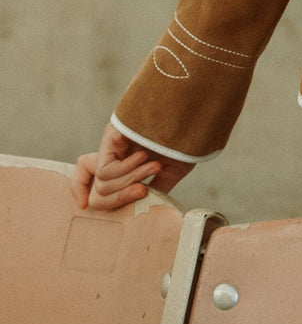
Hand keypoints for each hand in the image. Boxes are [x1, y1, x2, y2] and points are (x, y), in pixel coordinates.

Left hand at [72, 123, 193, 210]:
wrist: (193, 115)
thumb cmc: (187, 139)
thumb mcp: (172, 171)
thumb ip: (154, 189)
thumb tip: (138, 209)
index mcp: (127, 160)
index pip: (93, 182)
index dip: (89, 197)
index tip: (85, 206)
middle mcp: (115, 152)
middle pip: (96, 191)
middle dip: (118, 199)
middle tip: (143, 190)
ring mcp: (112, 144)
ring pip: (102, 184)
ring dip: (131, 180)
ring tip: (154, 166)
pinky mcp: (111, 136)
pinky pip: (104, 170)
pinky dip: (125, 171)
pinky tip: (144, 156)